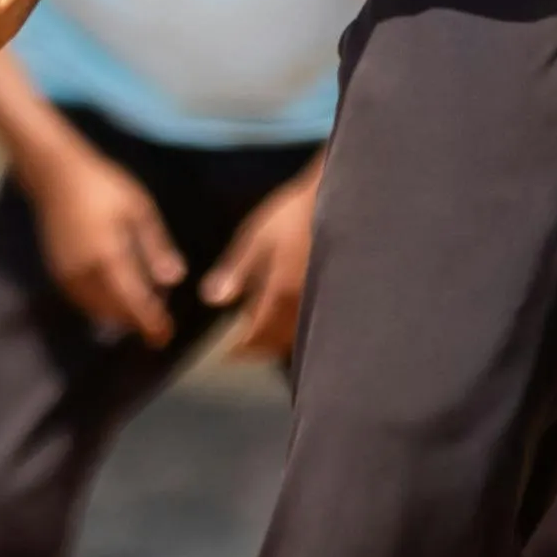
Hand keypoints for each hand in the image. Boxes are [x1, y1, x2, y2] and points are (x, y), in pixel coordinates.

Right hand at [28, 142, 184, 348]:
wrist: (54, 174)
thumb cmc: (102, 185)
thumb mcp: (139, 209)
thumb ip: (156, 246)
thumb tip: (175, 279)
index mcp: (107, 257)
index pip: (133, 302)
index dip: (150, 323)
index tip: (165, 336)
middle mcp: (84, 273)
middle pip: (113, 312)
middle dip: (136, 321)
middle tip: (159, 323)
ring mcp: (66, 274)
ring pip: (95, 310)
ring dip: (118, 316)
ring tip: (141, 311)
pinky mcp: (56, 272)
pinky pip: (81, 301)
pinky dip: (101, 307)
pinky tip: (115, 299)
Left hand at [198, 167, 324, 368]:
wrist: (344, 199)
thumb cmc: (295, 212)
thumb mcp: (257, 235)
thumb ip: (236, 270)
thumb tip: (211, 299)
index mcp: (280, 291)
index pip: (258, 333)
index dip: (242, 348)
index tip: (228, 356)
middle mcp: (304, 304)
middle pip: (279, 341)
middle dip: (260, 347)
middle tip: (244, 349)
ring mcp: (324, 300)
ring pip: (299, 334)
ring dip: (279, 340)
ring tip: (265, 334)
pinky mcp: (337, 293)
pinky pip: (315, 321)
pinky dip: (299, 327)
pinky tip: (292, 317)